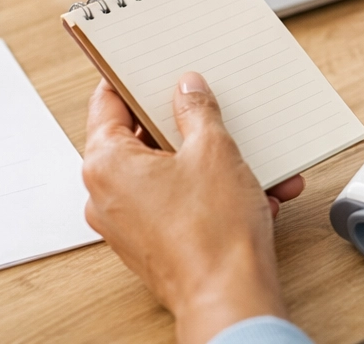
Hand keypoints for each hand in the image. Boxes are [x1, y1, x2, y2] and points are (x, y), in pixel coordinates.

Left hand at [82, 75, 304, 343]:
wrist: (231, 299)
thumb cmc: (214, 233)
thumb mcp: (212, 150)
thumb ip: (196, 110)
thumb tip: (187, 88)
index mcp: (107, 164)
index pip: (108, 102)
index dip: (133, 79)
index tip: (151, 65)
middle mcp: (106, 195)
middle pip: (141, 138)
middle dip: (185, 123)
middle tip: (212, 107)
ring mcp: (128, 223)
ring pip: (168, 173)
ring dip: (210, 162)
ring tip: (251, 158)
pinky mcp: (153, 244)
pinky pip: (180, 202)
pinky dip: (212, 192)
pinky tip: (256, 191)